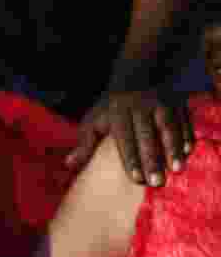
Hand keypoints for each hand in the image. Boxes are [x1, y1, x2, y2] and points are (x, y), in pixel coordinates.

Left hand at [65, 90, 193, 185]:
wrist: (136, 74)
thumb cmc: (110, 107)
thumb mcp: (93, 120)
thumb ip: (84, 143)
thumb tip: (68, 165)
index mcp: (117, 110)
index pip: (124, 137)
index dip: (131, 159)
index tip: (136, 179)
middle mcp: (140, 103)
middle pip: (147, 134)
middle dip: (153, 159)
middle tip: (156, 183)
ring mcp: (161, 100)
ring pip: (168, 126)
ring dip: (173, 148)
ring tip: (176, 170)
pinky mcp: (178, 100)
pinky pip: (184, 119)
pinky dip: (186, 136)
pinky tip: (187, 153)